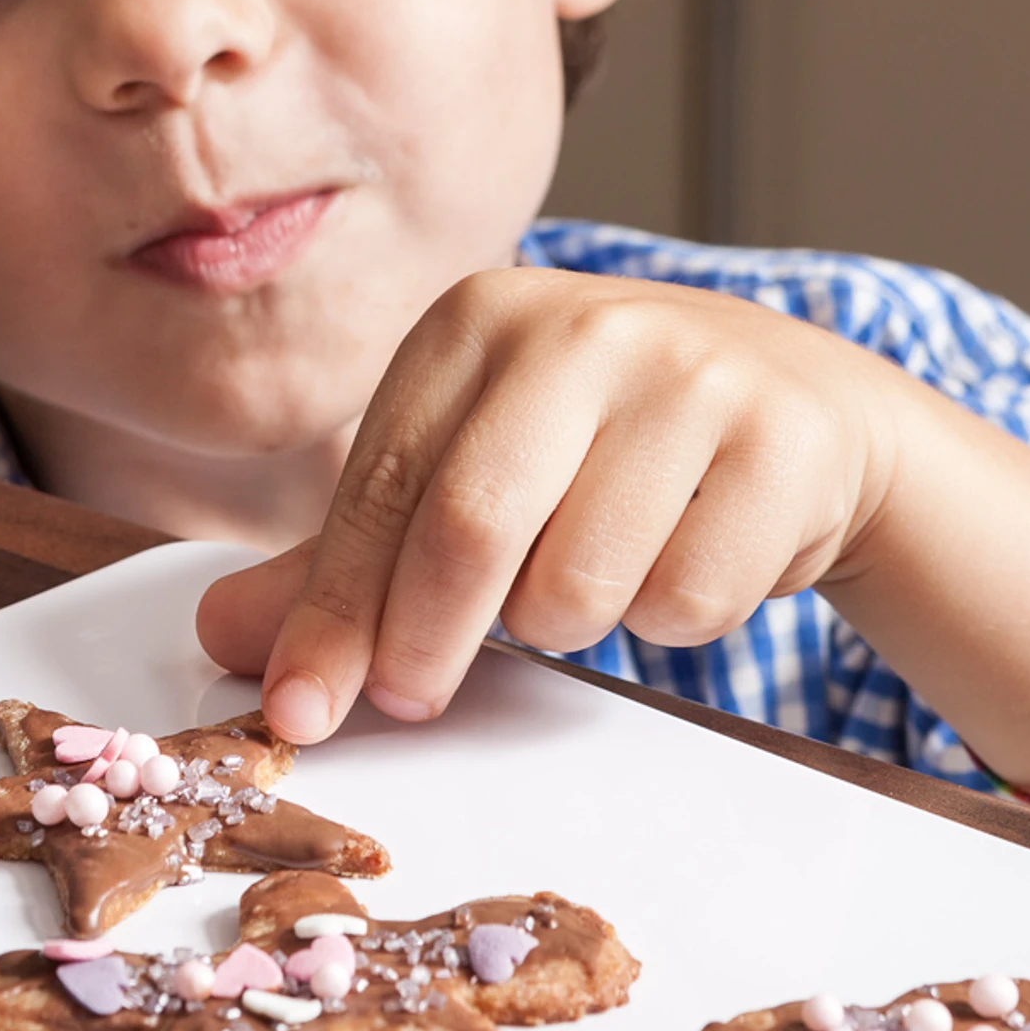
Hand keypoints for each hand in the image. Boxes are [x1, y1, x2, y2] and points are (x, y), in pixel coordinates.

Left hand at [194, 266, 911, 741]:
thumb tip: (225, 634)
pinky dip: (676, 618)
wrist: (804, 409)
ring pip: (582, 584)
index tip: (301, 710)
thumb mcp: (474, 469)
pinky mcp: (780, 441)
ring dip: (576, 620)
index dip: (334, 613)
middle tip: (417, 697)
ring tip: (605, 566)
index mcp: (479, 320)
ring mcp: (691, 374)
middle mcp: (581, 325)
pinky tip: (692, 552)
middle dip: (428, 643)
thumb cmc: (606, 446)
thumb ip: (354, 555)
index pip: (381, 485)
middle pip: (470, 527)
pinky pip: (689, 600)